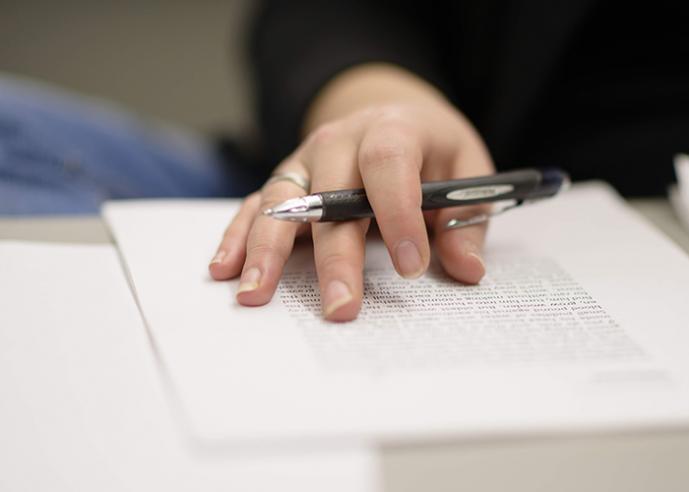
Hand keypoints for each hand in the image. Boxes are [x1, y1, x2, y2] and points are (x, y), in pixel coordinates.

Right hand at [209, 98, 493, 320]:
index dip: (398, 213)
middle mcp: (340, 139)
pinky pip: (256, 205)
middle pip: (330, 195)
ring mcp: (306, 160)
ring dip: (266, 249)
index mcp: (393, 128)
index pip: (388, 162)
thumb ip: (464, 219)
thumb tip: (467, 270)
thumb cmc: (432, 149)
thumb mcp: (466, 170)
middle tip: (340, 307)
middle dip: (334, 256)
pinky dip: (238, 237)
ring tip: (257, 293)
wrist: (392, 115)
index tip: (411, 266)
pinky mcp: (286, 181)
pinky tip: (226, 269)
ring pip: (280, 200)